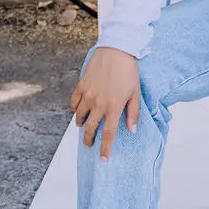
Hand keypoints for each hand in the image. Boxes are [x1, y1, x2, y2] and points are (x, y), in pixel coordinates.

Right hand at [70, 46, 140, 161]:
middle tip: (89, 144)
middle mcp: (99, 103)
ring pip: (79, 117)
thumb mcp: (135, 92)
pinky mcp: (81, 86)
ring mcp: (88, 95)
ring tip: (84, 125)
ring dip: (81, 124)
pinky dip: (75, 109)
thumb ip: (133, 113)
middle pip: (90, 129)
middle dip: (88, 140)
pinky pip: (73, 103)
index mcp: (114, 107)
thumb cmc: (129, 70)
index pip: (108, 134)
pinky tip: (79, 109)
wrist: (116, 49)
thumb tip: (132, 130)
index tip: (103, 159)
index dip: (105, 149)